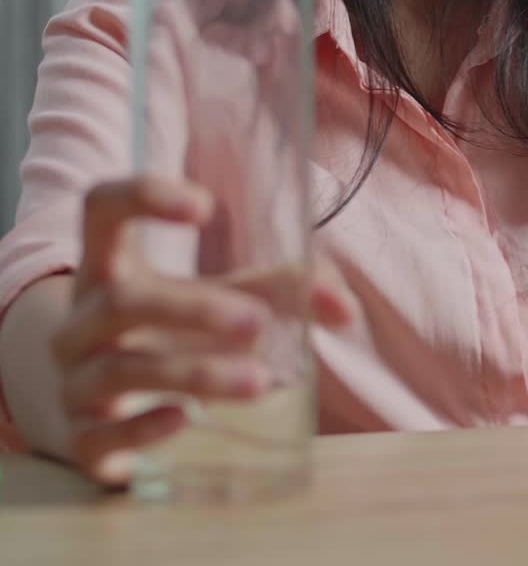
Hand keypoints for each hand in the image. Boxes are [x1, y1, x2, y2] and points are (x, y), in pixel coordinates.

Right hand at [52, 177, 354, 483]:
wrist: (103, 413)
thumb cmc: (174, 337)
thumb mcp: (223, 301)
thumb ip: (284, 291)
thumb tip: (345, 308)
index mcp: (111, 267)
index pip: (101, 209)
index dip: (142, 196)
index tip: (205, 205)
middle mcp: (82, 320)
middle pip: (121, 301)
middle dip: (191, 309)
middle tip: (258, 322)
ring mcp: (76, 380)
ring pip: (122, 371)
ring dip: (194, 373)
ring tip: (259, 382)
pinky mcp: (83, 439)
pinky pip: (101, 434)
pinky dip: (141, 428)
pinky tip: (183, 419)